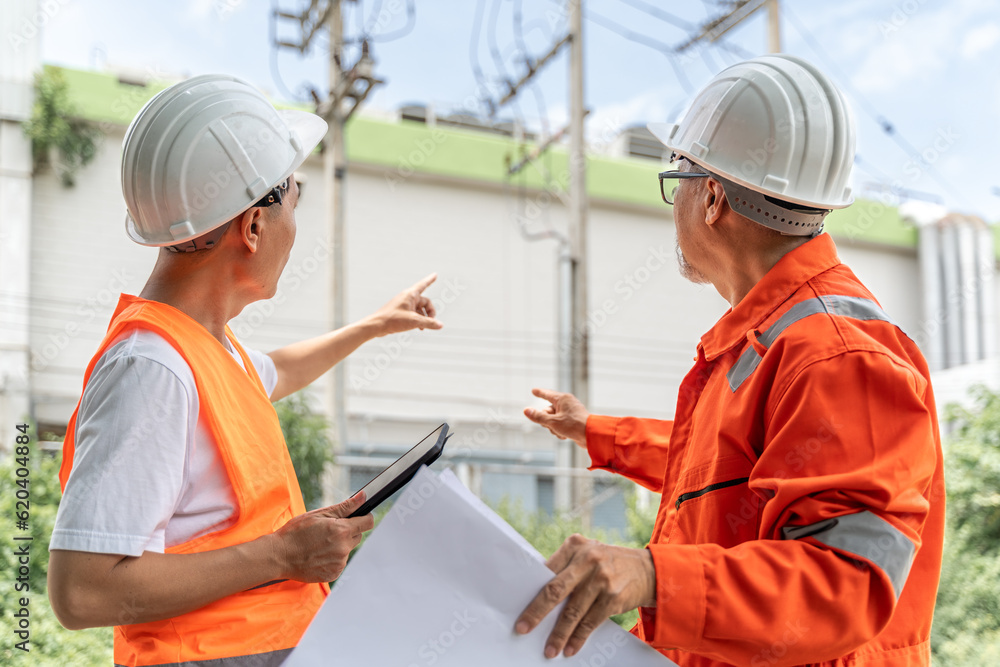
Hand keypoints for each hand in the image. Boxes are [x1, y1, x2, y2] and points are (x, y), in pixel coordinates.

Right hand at [271, 492, 374, 582]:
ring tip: (319, 544)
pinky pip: (340, 563)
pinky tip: (318, 555)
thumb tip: (363, 497)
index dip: (364, 517)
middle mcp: (343, 549)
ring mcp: (339, 563)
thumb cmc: (296, 532)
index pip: (367, 522)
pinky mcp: (334, 574)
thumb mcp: (319, 514)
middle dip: (347, 531)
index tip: (358, 517)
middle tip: (328, 531)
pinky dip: (332, 558)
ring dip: (339, 546)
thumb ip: (345, 506)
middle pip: (357, 536)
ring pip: (347, 550)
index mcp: (342, 531)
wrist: (279, 556)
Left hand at [369, 273, 443, 335]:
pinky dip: (418, 320)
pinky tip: (419, 328)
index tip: (435, 275)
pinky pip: (413, 313)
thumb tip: (440, 325)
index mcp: (410, 295)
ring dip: (424, 318)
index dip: (430, 280)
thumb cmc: (393, 320)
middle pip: (425, 302)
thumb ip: (429, 323)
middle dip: (430, 312)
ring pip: (419, 309)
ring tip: (424, 328)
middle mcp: (407, 298)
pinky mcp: (400, 312)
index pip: (423, 285)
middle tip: (431, 322)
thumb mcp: (414, 321)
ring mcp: (403, 305)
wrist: (376, 325)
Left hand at [515, 535, 655, 658]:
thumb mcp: (588, 554)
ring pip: (573, 612)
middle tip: (523, 628)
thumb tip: (537, 594)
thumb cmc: (608, 563)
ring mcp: (601, 579)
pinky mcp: (613, 597)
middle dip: (537, 612)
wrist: (648, 569)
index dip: (531, 590)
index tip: (518, 606)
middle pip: (555, 590)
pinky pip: (590, 622)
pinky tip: (571, 647)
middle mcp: (587, 559)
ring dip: (559, 634)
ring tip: (550, 649)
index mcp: (575, 546)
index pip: (547, 570)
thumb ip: (566, 567)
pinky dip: (579, 637)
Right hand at [523, 388, 588, 447]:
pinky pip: (560, 425)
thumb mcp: (552, 422)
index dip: (539, 392)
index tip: (534, 390)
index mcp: (562, 399)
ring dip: (554, 428)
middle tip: (551, 425)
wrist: (591, 435)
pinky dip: (560, 431)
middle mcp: (567, 403)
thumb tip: (526, 410)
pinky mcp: (573, 421)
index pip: (547, 394)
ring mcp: (570, 412)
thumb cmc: (573, 425)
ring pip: (553, 420)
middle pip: (548, 411)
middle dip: (547, 421)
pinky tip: (566, 435)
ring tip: (561, 432)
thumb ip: (538, 416)